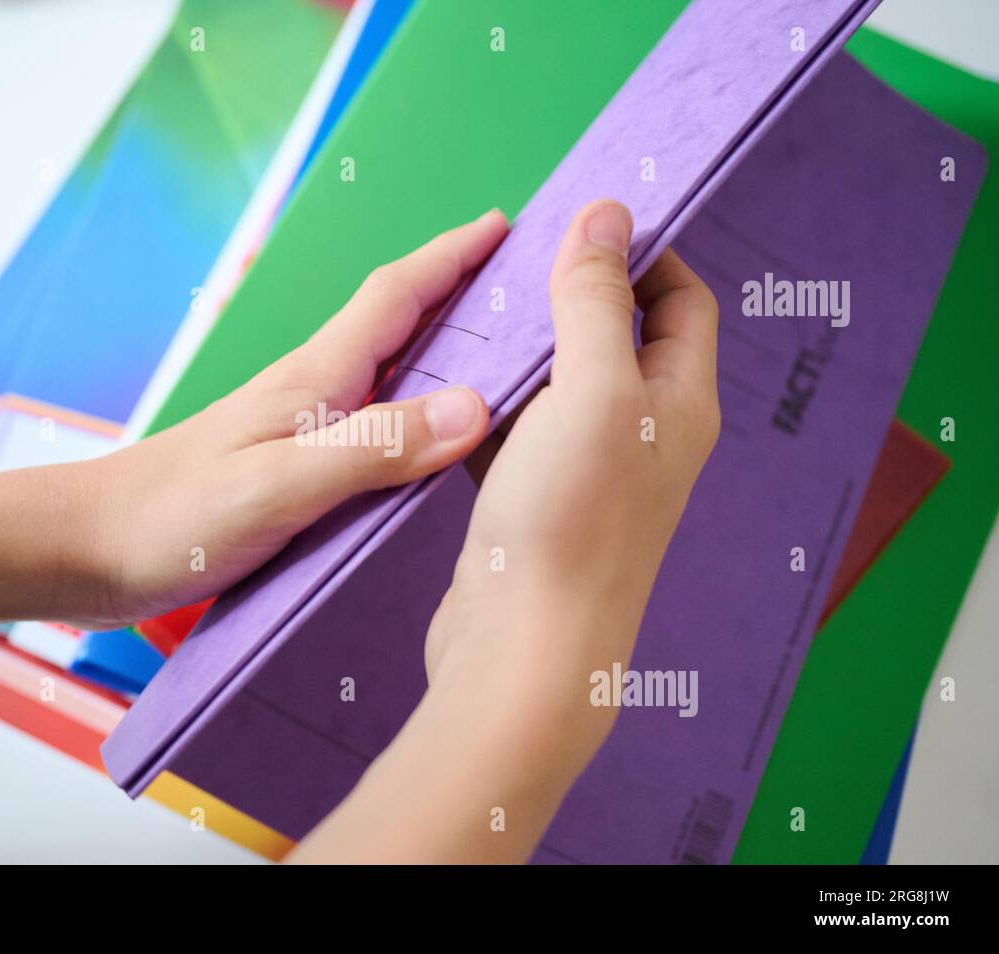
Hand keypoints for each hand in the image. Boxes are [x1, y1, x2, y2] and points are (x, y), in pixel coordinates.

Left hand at [50, 209, 509, 626]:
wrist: (87, 550)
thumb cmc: (173, 517)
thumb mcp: (279, 484)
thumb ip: (372, 448)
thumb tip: (475, 406)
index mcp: (314, 379)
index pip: (395, 295)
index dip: (451, 256)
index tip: (503, 224)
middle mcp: (311, 393)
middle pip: (396, 325)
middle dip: (458, 294)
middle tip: (519, 289)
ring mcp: (295, 430)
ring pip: (384, 376)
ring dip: (437, 355)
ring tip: (492, 362)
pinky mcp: (284, 470)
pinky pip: (367, 427)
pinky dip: (408, 417)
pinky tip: (422, 447)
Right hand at [292, 200, 719, 863]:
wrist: (522, 650)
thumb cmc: (572, 517)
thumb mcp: (592, 392)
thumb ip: (598, 302)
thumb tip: (608, 212)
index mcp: (679, 403)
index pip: (683, 302)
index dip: (644, 254)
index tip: (583, 222)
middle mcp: (644, 435)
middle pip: (620, 338)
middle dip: (574, 293)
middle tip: (515, 260)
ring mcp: (587, 471)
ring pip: (560, 384)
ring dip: (525, 345)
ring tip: (473, 309)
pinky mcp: (534, 500)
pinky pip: (516, 429)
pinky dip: (489, 399)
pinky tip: (447, 380)